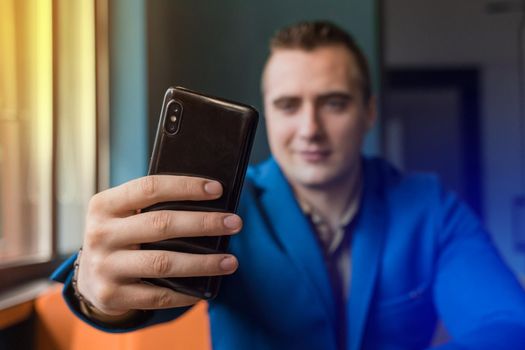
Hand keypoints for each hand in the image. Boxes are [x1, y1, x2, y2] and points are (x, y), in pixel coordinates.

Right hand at [76, 175, 241, 315]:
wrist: (89, 278)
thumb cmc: (121, 236)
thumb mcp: (124, 215)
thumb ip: (153, 206)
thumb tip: (209, 202)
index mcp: (104, 205)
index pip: (149, 188)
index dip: (186, 187)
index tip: (218, 189)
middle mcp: (100, 234)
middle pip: (161, 224)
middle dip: (204, 223)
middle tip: (235, 223)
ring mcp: (104, 266)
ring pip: (163, 263)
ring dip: (203, 262)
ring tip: (231, 261)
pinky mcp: (112, 295)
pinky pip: (158, 296)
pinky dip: (186, 293)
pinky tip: (206, 290)